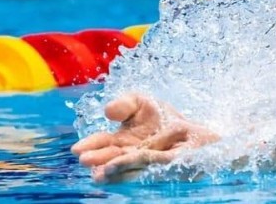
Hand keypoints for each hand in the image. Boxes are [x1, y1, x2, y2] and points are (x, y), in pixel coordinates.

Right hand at [71, 93, 218, 182]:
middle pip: (114, 159)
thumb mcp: (142, 103)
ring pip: (132, 166)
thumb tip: (108, 111)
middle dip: (100, 160)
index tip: (78, 149)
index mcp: (124, 142)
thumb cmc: (165, 119)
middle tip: (85, 160)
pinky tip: (135, 162)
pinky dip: (144, 163)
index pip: (104, 144)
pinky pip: (157, 162)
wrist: (198, 129)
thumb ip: (125, 104)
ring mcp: (152, 162)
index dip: (92, 146)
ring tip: (101, 171)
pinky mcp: (174, 162)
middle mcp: (135, 155)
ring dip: (117, 168)